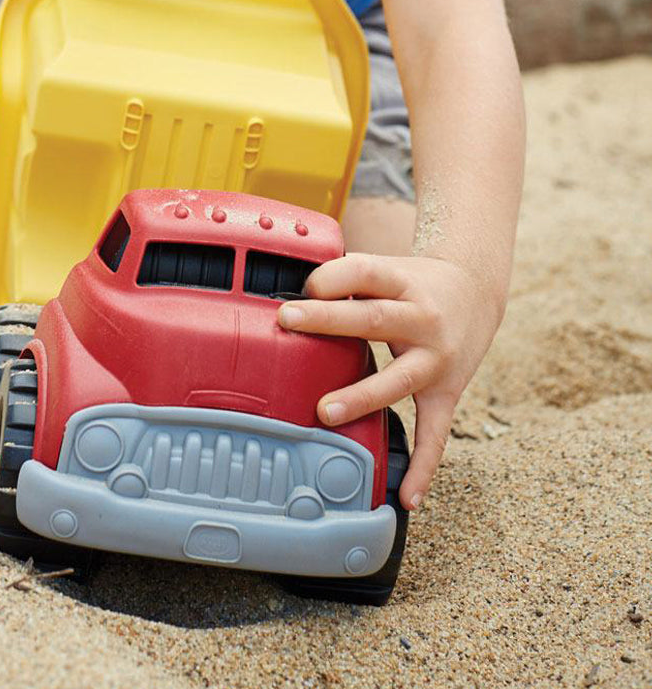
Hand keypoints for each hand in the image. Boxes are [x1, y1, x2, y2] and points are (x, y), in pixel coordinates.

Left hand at [276, 253, 504, 510]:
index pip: (365, 271)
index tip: (303, 285)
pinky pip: (436, 434)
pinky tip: (406, 495)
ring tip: (323, 412)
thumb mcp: (384, 267)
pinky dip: (423, 467)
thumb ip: (344, 279)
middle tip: (286, 320)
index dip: (333, 276)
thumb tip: (289, 294)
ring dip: (361, 396)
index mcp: (402, 281)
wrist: (475, 292)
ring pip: (399, 378)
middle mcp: (422, 318)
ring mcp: (437, 359)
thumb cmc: (412, 282)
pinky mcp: (447, 392)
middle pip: (373, 318)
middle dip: (329, 320)